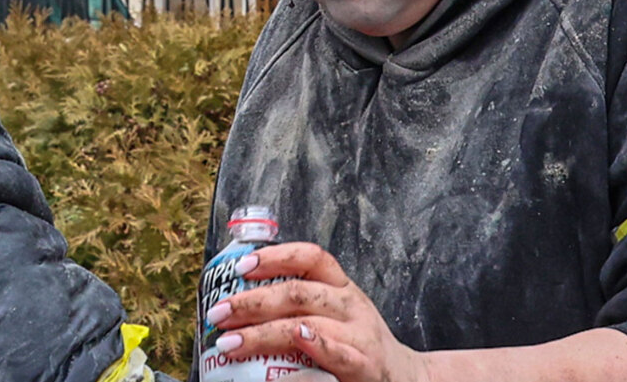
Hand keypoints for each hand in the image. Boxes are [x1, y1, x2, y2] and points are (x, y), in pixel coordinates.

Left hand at [205, 242, 429, 381]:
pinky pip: (335, 357)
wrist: (408, 379)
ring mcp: (359, 337)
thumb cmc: (359, 346)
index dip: (274, 256)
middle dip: (251, 302)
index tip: (241, 267)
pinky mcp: (365, 368)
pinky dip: (308, 355)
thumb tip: (238, 302)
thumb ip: (301, 304)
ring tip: (230, 343)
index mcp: (341, 287)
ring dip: (262, 334)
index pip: (311, 257)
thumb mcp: (338, 314)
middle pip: (297, 292)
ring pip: (305, 325)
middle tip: (218, 314)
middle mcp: (351, 306)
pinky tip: (283, 358)